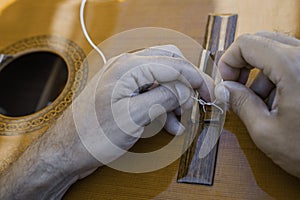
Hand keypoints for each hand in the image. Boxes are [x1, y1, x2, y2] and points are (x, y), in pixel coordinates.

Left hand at [75, 45, 213, 163]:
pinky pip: (151, 92)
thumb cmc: (93, 135)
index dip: (196, 78)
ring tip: (180, 121)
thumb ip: (163, 98)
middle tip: (198, 101)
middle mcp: (127, 68)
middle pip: (169, 65)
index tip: (209, 93)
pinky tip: (170, 123)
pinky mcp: (125, 93)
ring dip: (174, 98)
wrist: (68, 150)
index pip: (173, 64)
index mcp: (128, 67)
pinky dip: (163, 105)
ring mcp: (125, 80)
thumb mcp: (133, 117)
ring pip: (162, 80)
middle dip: (185, 84)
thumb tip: (186, 90)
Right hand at [215, 32, 299, 177]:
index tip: (226, 82)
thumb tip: (224, 89)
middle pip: (262, 42)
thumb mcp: (266, 131)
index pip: (247, 44)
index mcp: (294, 66)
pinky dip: (278, 77)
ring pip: (276, 52)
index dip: (228, 61)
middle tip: (237, 88)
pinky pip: (292, 62)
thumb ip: (240, 104)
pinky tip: (279, 102)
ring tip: (261, 103)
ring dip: (261, 73)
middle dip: (243, 64)